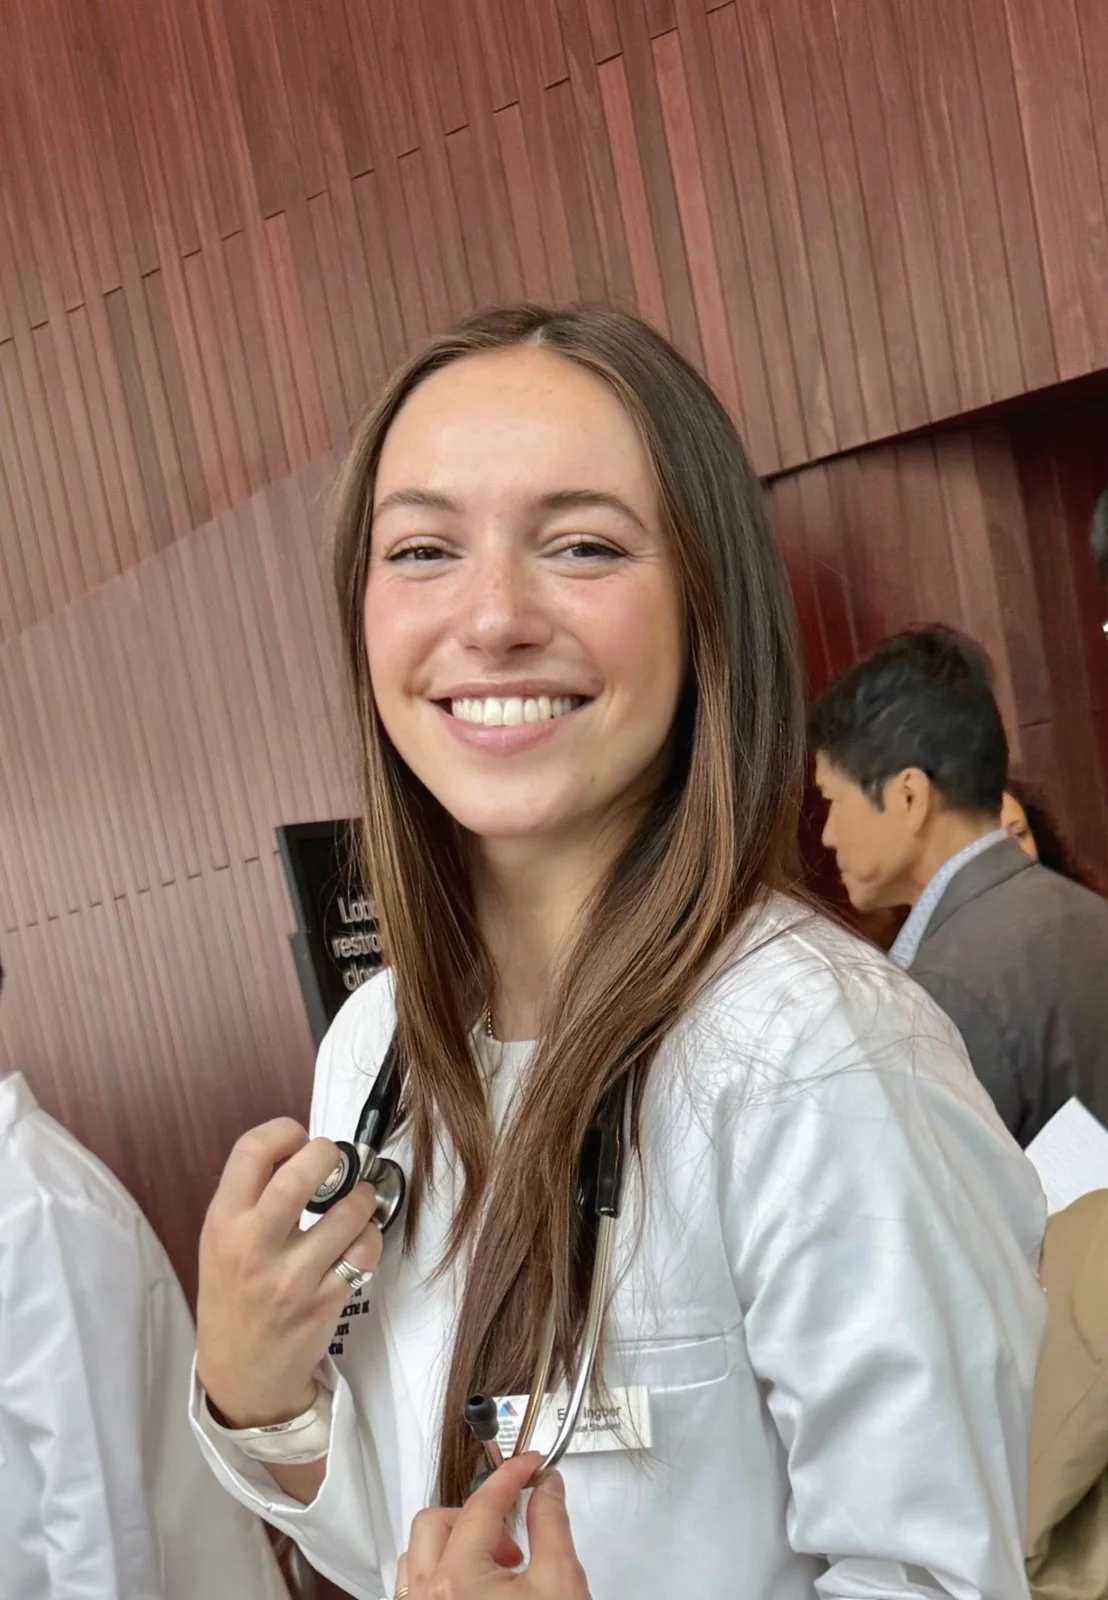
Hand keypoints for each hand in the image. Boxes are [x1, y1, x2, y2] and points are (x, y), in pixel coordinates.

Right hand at [196, 1118, 382, 1426]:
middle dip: (329, 1155)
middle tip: (335, 1162)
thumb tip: (297, 1146)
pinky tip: (359, 1241)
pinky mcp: (324, 1302)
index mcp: (223, 1223)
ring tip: (356, 1202)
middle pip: (300, 1176)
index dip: (284, 1131)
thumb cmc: (233, 1295)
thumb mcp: (220, 1241)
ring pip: (348, 1212)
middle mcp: (254, 1247)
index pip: (251, 1151)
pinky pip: (364, 1253)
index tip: (299, 1139)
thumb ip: (250, 1195)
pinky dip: (370, 1238)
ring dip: (362, 1198)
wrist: (240, 1372)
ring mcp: (292, 1277)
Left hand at [398, 1452, 590, 1598]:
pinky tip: (479, 1592)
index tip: (532, 1464)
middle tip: (513, 1541)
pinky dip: (443, 1574)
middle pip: (436, 1523)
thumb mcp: (560, 1582)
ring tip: (499, 1571)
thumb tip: (547, 1486)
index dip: (510, 1476)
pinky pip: (415, 1587)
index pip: (481, 1505)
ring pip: (419, 1555)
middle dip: (477, 1518)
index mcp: (457, 1581)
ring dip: (456, 1546)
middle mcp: (425, 1598)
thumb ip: (551, 1524)